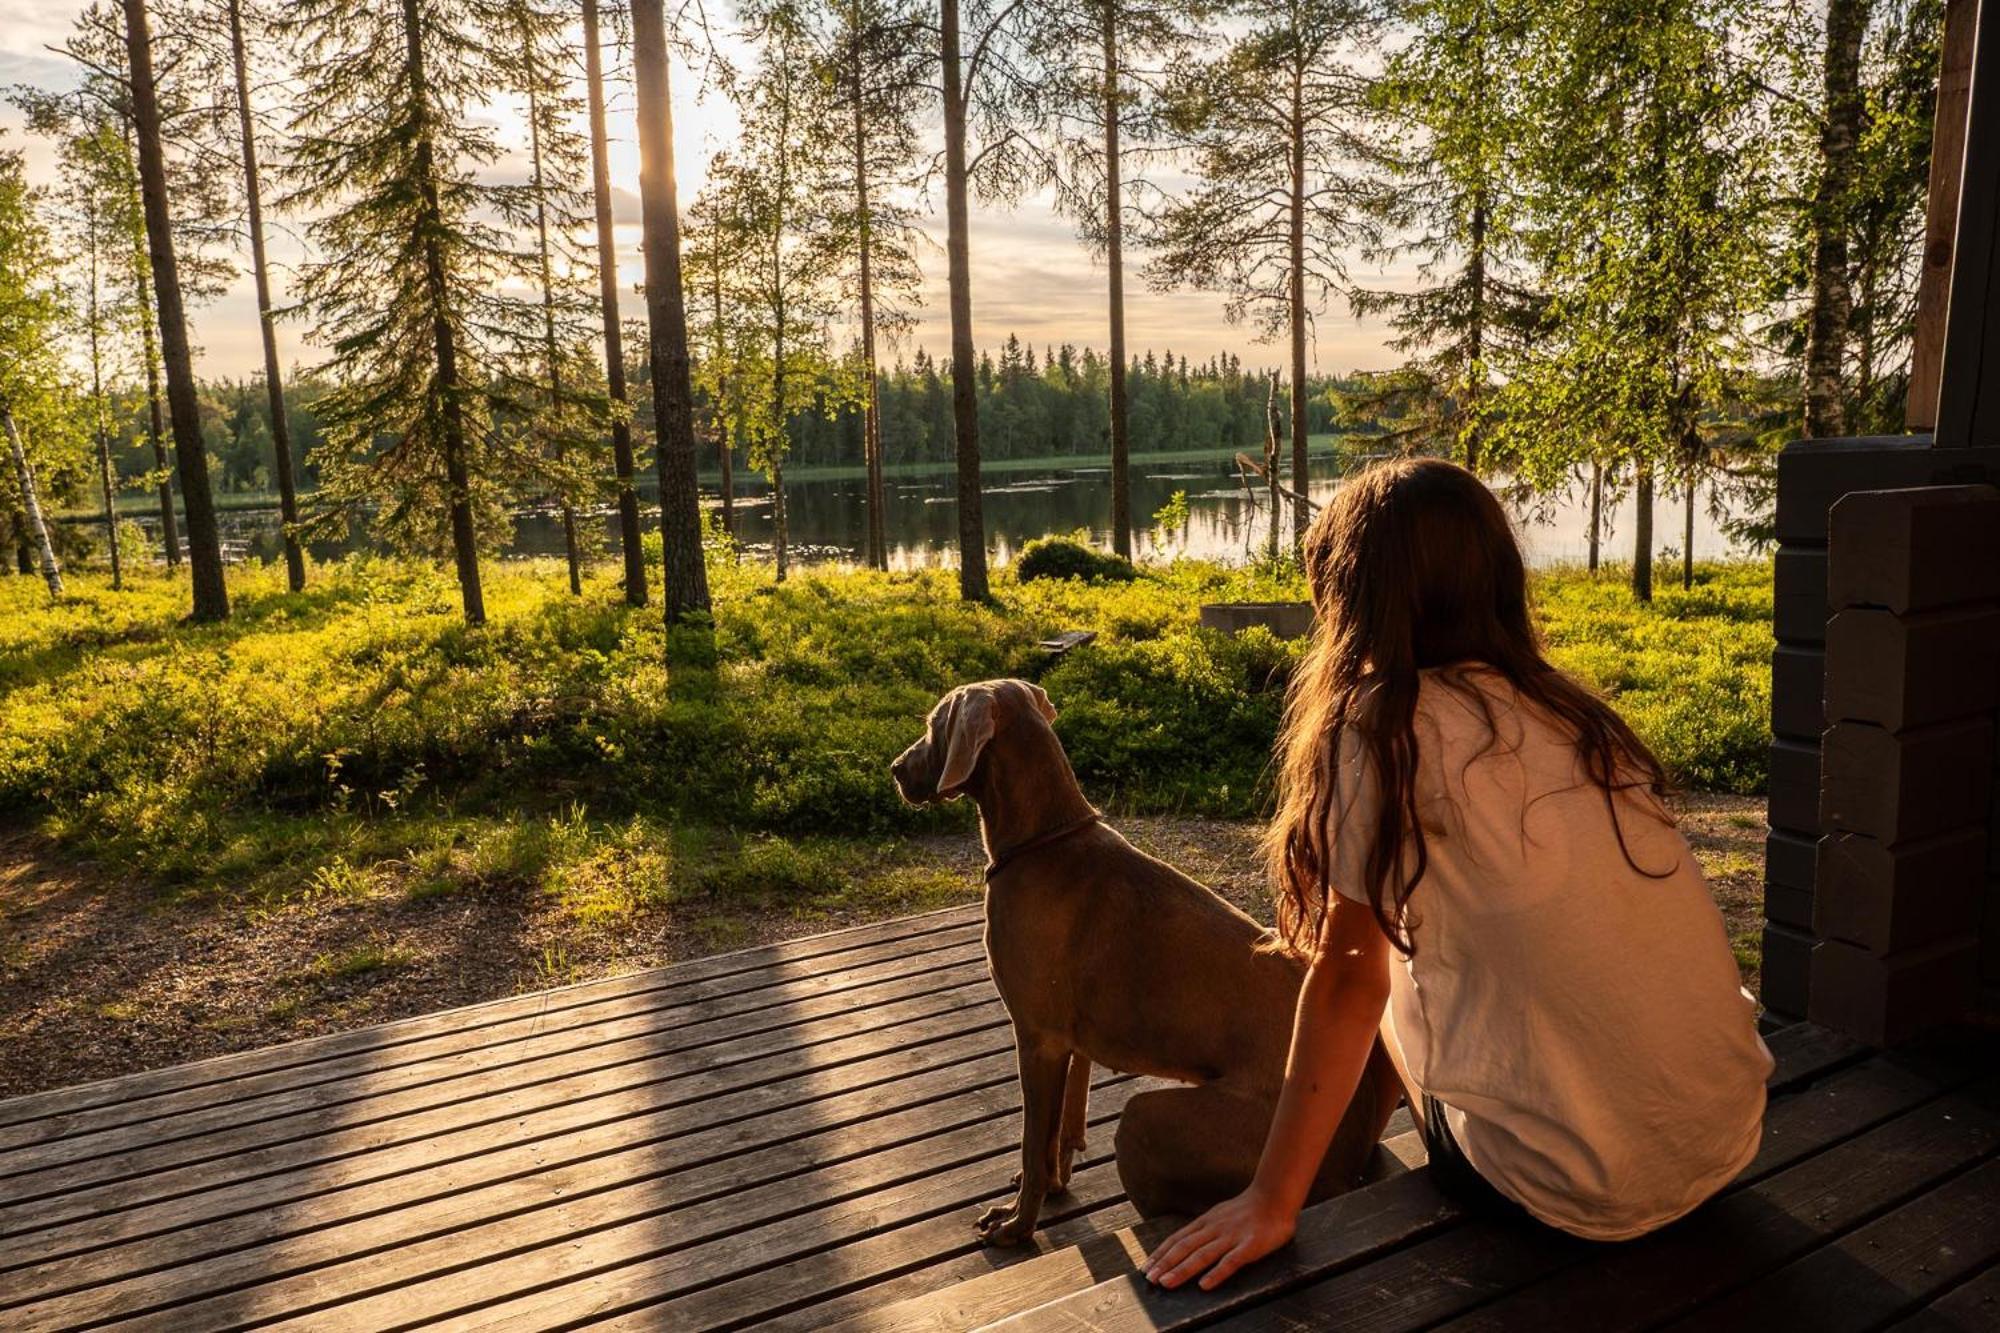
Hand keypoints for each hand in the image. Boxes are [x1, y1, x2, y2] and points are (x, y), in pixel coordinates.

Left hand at [1143, 1187, 1295, 1291]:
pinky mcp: (1250, 1246)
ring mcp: (1232, 1237)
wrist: (1275, 1197)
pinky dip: (1216, 1273)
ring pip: (1203, 1255)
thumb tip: (1183, 1242)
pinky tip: (1205, 1285)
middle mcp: (1214, 1229)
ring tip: (1167, 1283)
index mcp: (1206, 1222)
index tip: (1146, 1267)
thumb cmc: (1247, 1209)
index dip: (1161, 1254)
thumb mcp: (1219, 1215)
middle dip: (1165, 1264)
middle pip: (1185, 1248)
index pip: (1178, 1239)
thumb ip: (1203, 1229)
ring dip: (1182, 1270)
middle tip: (1150, 1280)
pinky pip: (1231, 1261)